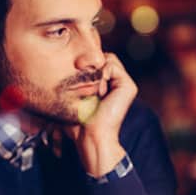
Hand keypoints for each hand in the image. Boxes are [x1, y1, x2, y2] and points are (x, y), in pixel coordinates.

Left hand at [65, 53, 136, 176]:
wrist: (91, 136)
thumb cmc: (78, 122)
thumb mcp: (71, 97)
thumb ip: (73, 80)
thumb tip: (67, 64)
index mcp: (107, 86)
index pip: (95, 62)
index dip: (84, 67)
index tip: (76, 80)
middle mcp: (117, 84)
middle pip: (101, 58)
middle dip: (89, 70)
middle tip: (88, 92)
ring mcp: (124, 84)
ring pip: (106, 59)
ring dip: (95, 75)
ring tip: (95, 94)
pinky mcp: (128, 86)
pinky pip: (111, 64)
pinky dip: (102, 76)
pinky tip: (101, 93)